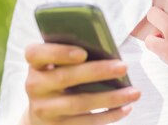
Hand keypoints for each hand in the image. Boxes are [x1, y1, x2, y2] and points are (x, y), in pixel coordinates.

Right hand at [23, 43, 139, 124]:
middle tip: (123, 66)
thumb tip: (106, 50)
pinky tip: (125, 107)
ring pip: (79, 103)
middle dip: (97, 72)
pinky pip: (86, 122)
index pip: (36, 53)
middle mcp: (34, 86)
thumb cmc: (59, 77)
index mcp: (35, 64)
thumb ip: (72, 53)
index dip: (58, 52)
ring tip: (134, 92)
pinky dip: (108, 115)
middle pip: (64, 78)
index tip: (83, 53)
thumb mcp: (57, 64)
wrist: (42, 113)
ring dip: (110, 98)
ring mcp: (44, 109)